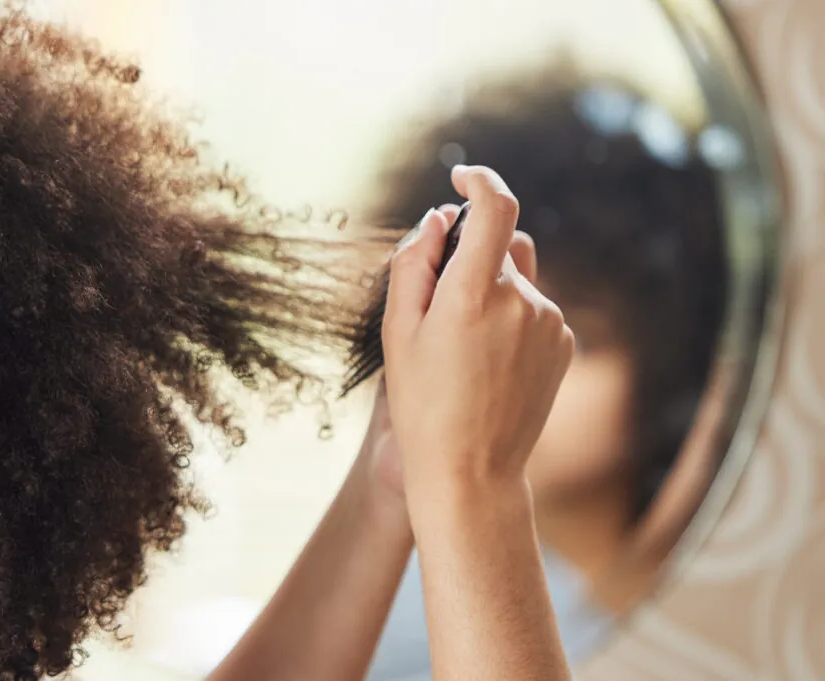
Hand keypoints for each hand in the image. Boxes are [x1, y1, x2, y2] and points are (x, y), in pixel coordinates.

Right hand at [382, 165, 573, 504]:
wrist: (471, 471)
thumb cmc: (422, 404)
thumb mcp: (398, 332)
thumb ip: (414, 263)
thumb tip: (439, 220)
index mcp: (473, 293)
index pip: (496, 206)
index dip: (480, 180)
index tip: (461, 178)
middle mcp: (521, 300)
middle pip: (499, 245)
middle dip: (469, 257)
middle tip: (437, 308)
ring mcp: (549, 322)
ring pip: (517, 277)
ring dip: (490, 288)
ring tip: (464, 345)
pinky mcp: (564, 342)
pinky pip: (534, 307)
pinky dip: (510, 315)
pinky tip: (488, 361)